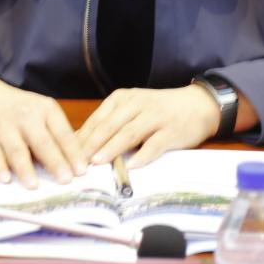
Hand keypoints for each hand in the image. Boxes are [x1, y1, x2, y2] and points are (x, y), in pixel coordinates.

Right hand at [0, 74, 85, 188]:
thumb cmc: (20, 110)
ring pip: (17, 150)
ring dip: (26, 168)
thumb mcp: (41, 112)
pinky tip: (5, 179)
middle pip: (43, 142)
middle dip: (55, 162)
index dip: (73, 152)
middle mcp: (26, 117)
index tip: (82, 170)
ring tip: (34, 186)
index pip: (63, 133)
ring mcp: (4, 128)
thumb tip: (76, 164)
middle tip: (66, 180)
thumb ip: (57, 134)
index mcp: (46, 110)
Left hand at [75, 85, 219, 169]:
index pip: (97, 119)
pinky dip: (143, 155)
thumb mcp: (132, 111)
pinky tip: (132, 165)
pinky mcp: (171, 130)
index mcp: (123, 99)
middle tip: (76, 161)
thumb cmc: (158, 111)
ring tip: (97, 162)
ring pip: (129, 133)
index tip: (65, 154)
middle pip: (109, 125)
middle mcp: (137, 104)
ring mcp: (155, 117)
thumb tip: (79, 146)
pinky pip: (155, 144)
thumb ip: (110, 124)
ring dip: (112, 148)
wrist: (197, 105)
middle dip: (91, 144)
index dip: (81, 137)